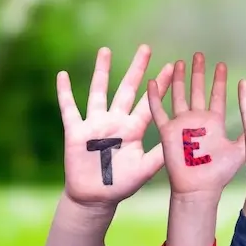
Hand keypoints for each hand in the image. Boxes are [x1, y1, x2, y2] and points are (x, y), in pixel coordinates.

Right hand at [57, 46, 172, 206]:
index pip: (150, 102)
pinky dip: (65, 92)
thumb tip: (182, 140)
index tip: (173, 65)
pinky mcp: (76, 132)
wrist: (96, 198)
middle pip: (128, 89)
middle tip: (146, 48)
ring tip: (105, 50)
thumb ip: (161, 153)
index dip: (161, 84)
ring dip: (102, 71)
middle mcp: (116, 121)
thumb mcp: (146, 168)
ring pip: (99, 91)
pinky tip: (63, 75)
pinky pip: (69, 108)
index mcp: (134, 129)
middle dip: (137, 69)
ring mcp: (96, 124)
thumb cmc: (123, 184)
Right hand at [149, 53, 245, 196]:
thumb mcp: (239, 148)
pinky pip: (159, 112)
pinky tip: (152, 82)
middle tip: (198, 55)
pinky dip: (155, 97)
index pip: (216, 95)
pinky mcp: (167, 132)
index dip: (219, 80)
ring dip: (178, 80)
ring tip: (178, 63)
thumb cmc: (220, 172)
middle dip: (198, 73)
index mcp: (214, 121)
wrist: (199, 188)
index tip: (221, 64)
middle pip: (197, 90)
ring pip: (178, 96)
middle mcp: (197, 119)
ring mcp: (181, 124)